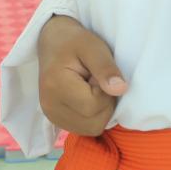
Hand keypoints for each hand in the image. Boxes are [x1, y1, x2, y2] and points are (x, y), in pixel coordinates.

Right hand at [36, 15, 127, 136]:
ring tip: (90, 87)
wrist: (53, 41)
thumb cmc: (74, 41)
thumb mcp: (92, 46)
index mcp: (56, 87)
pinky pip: (85, 129)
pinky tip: (86, 97)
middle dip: (104, 102)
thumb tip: (120, 89)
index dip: (105, 91)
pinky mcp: (56, 121)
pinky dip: (92, 116)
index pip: (94, 106)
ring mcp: (52, 116)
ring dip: (99, 110)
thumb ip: (106, 68)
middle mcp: (50, 107)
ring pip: (92, 128)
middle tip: (95, 80)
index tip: (97, 73)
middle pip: (94, 122)